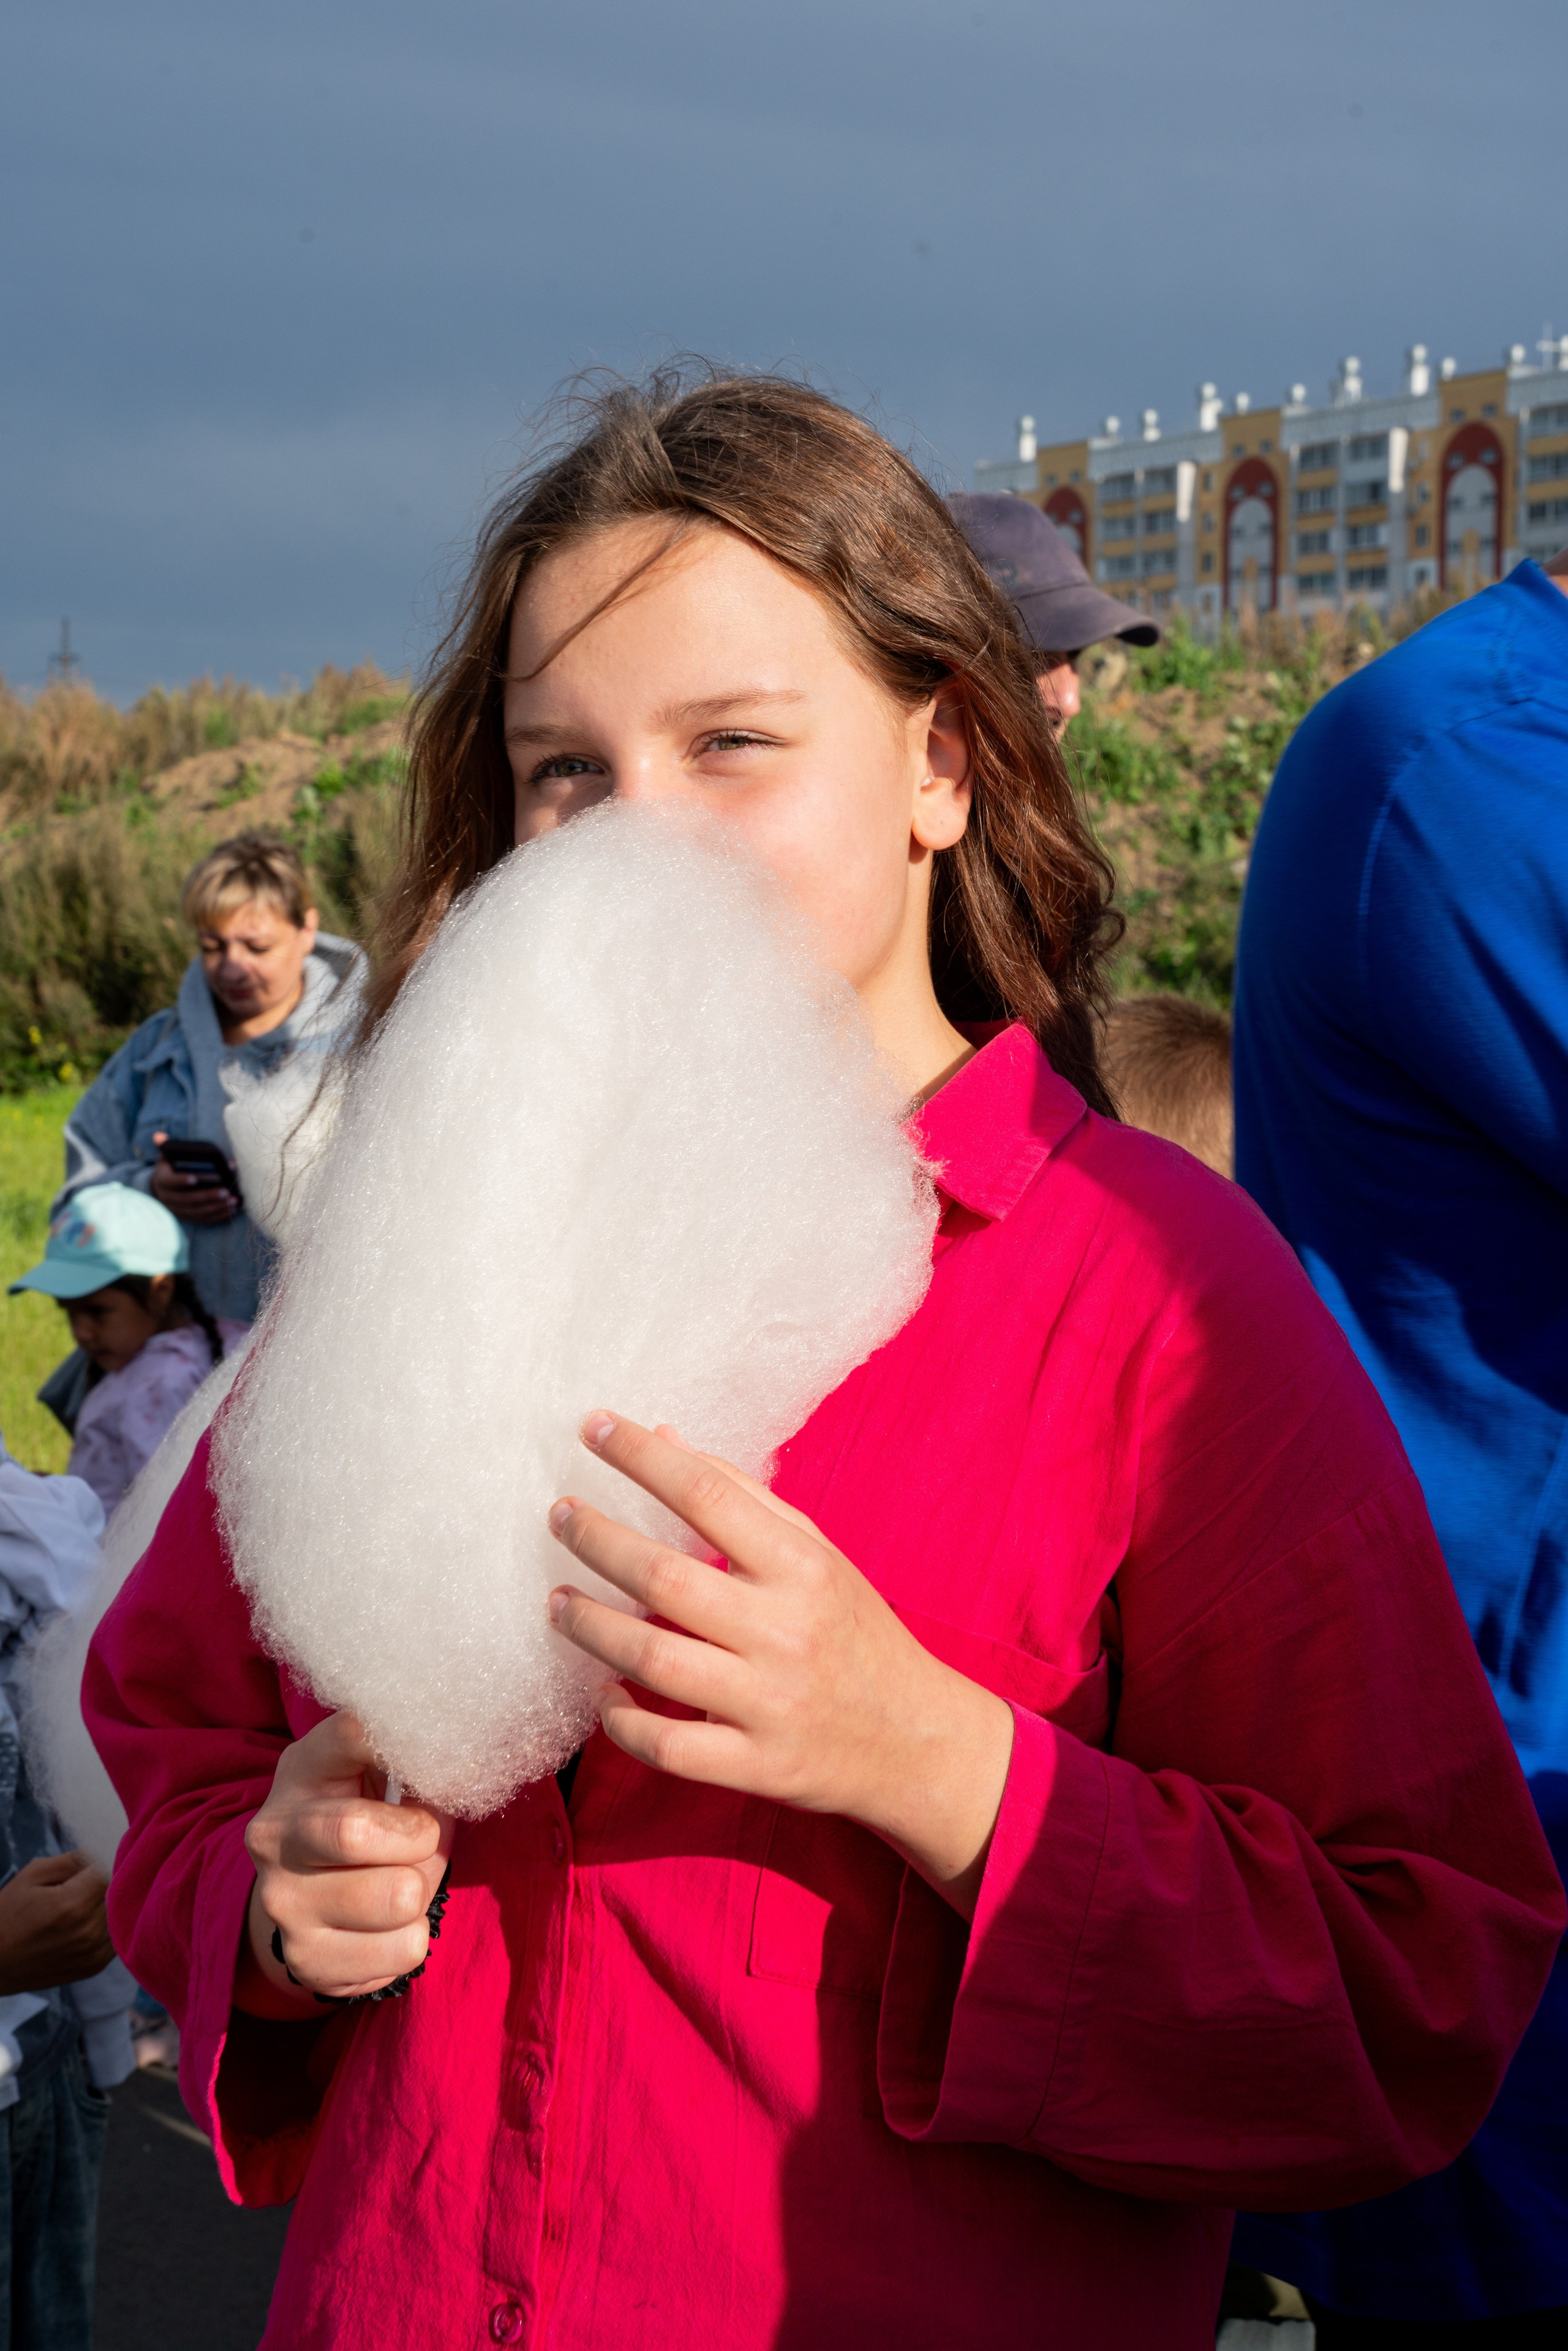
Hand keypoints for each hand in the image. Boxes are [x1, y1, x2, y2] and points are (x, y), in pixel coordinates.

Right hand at [0, 1852, 114, 1992]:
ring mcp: (93, 1953)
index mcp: (71, 1905)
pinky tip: (86, 1921)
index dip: (105, 1859)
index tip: (95, 1859)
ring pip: (121, 1913)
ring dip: (109, 1903)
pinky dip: (108, 1924)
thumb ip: (73, 1859)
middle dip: (108, 1880)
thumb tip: (104, 1848)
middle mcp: (87, 1931)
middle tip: (86, 1881)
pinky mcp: (94, 1967)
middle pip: (118, 1891)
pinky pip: (116, 1936)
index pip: (112, 1869)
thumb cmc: (7, 1914)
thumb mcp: (32, 1875)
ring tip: (84, 1902)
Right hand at [149, 1132, 238, 1224]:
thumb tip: (159, 1136)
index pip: (170, 1181)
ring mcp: (177, 1210)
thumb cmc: (170, 1168)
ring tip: (233, 1201)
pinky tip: (231, 1210)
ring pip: (197, 1212)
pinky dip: (217, 1216)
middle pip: (188, 1199)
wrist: (162, 1188)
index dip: (181, 1180)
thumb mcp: (166, 1156)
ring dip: (216, 1207)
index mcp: (162, 1181)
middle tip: (225, 1191)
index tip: (195, 1178)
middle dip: (207, 1196)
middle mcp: (168, 1198)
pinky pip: (203, 1219)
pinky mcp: (187, 1217)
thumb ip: (166, 1146)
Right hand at [237, 1713, 451, 2017]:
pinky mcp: (307, 1958)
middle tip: (422, 1839)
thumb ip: (415, 1765)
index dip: (407, 1739)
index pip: (351, 1734)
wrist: (309, 1904)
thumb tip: (462, 1763)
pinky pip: (405, 1948)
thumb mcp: (381, 1778)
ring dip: (421, 1890)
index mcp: (302, 1770)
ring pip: (398, 1896)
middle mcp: (276, 1834)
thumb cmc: (370, 1821)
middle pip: (356, 1830)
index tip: (437, 1750)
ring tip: (401, 1883)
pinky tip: (387, 1925)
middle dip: (418, 1836)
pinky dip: (413, 1936)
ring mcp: (283, 1901)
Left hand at [548, 1415, 1014, 1918]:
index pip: (707, 1496)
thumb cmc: (855, 1633)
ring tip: (557, 1601)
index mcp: (803, 1569)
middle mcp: (786, 1631)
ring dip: (590, 1626)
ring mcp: (770, 1703)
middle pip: (664, 1578)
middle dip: (597, 1539)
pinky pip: (666, 1745)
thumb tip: (664, 1437)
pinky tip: (602, 1691)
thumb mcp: (817, 1555)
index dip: (643, 1458)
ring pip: (653, 1658)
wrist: (918, 1742)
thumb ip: (741, 1497)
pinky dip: (620, 1719)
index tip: (594, 1427)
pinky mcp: (757, 1766)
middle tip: (559, 1516)